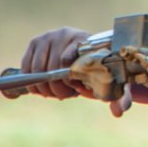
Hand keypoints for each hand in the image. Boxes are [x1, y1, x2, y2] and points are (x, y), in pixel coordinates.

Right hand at [19, 27, 133, 116]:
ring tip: (58, 90)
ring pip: (37, 70)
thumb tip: (117, 113)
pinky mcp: (34, 43)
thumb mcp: (113, 82)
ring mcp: (47, 37)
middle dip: (58, 88)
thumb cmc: (100, 69)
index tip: (76, 87)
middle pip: (51, 68)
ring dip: (45, 87)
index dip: (69, 80)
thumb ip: (121, 98)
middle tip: (67, 94)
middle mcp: (65, 33)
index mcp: (85, 40)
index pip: (67, 61)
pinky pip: (26, 68)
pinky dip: (34, 83)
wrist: (86, 54)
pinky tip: (45, 87)